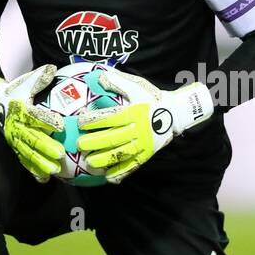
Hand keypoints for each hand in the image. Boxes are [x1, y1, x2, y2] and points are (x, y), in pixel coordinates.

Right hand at [0, 65, 64, 182]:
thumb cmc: (15, 90)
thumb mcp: (25, 82)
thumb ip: (39, 78)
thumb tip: (52, 69)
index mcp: (20, 109)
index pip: (35, 115)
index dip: (46, 119)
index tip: (60, 124)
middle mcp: (16, 126)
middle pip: (32, 138)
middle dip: (46, 147)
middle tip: (60, 154)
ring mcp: (14, 138)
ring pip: (28, 153)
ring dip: (41, 162)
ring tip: (55, 170)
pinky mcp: (14, 146)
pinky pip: (23, 160)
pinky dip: (33, 170)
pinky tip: (44, 179)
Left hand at [75, 69, 213, 183]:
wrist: (174, 113)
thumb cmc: (152, 100)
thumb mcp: (137, 88)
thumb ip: (119, 83)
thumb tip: (100, 77)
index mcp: (134, 113)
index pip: (111, 118)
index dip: (95, 120)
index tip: (80, 122)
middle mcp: (138, 130)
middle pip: (114, 138)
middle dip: (95, 142)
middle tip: (79, 144)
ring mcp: (143, 144)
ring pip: (121, 153)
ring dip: (104, 159)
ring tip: (90, 163)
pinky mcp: (147, 154)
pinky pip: (132, 165)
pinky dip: (121, 172)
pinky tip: (108, 177)